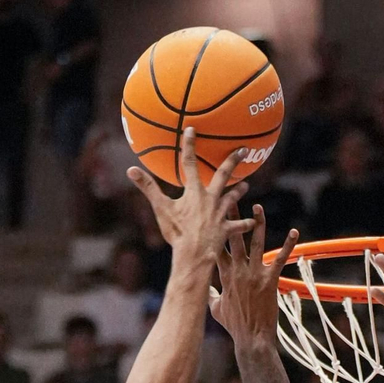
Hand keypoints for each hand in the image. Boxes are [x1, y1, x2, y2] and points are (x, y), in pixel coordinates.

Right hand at [127, 128, 251, 267]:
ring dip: (239, 191)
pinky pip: (238, 226)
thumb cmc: (176, 232)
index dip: (189, 145)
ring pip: (232, 199)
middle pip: (223, 175)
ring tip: (246, 185)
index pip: (189, 163)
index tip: (192, 129)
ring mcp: (220, 214)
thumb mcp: (160, 208)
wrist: (193, 253)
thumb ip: (148, 187)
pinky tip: (252, 222)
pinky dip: (245, 224)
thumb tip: (131, 170)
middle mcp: (210, 199)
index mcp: (194, 192)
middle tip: (243, 149)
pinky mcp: (226, 229)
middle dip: (232, 161)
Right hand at [209, 204, 298, 348]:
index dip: (212, 230)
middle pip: (232, 238)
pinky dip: (287, 245)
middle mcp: (237, 271)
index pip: (216, 247)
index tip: (209, 215)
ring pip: (255, 243)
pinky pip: (280, 258)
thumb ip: (211, 295)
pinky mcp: (270, 280)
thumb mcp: (216, 309)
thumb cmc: (234, 325)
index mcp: (223, 275)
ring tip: (257, 206)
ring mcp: (254, 274)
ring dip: (257, 223)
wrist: (251, 338)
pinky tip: (293, 231)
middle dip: (230, 217)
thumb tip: (205, 289)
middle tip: (228, 197)